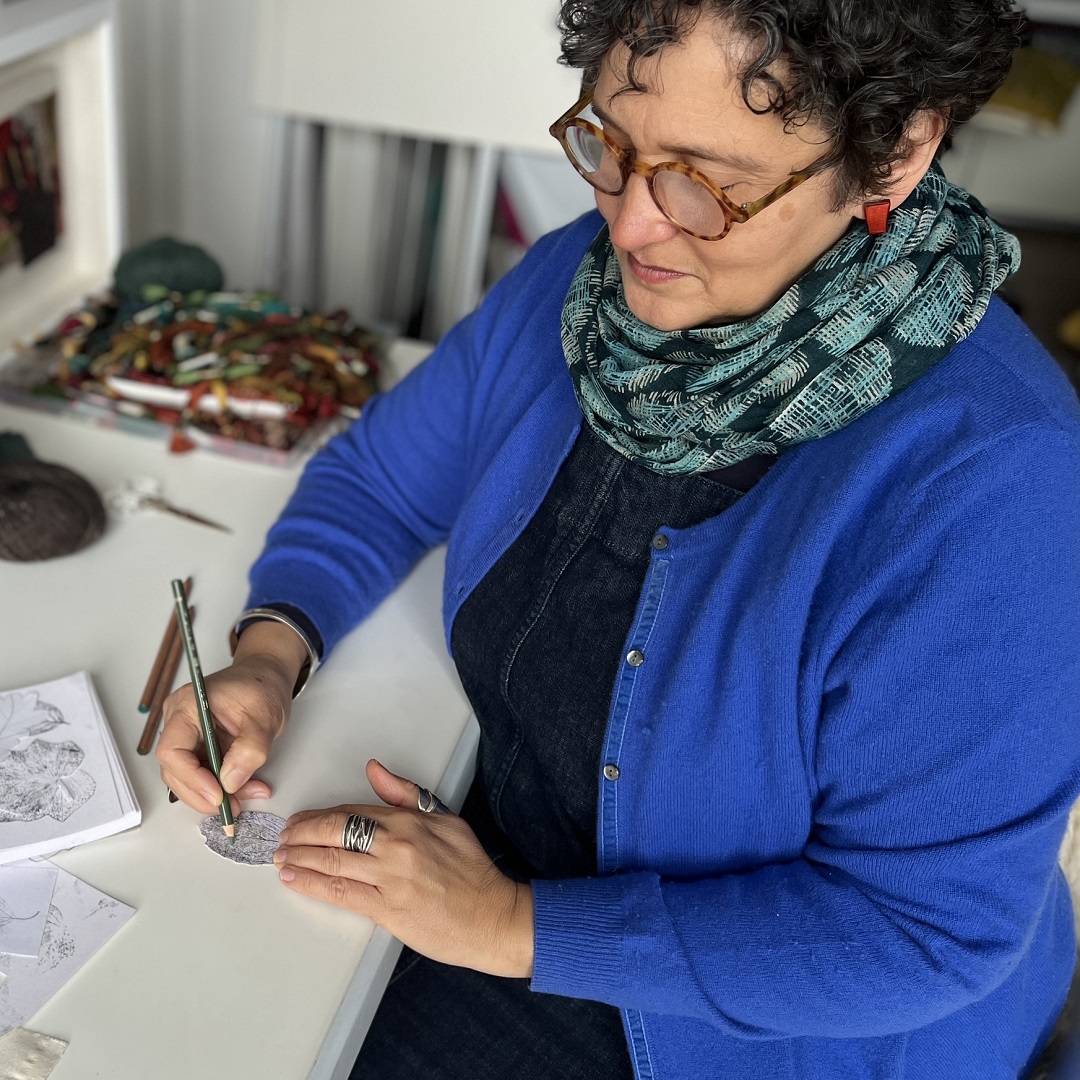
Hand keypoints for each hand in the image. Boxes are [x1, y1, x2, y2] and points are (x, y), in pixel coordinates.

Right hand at [156, 621, 305, 813]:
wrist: (266, 676)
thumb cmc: (263, 687)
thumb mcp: (265, 717)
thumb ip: (249, 749)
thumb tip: (230, 782)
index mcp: (187, 706)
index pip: (172, 751)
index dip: (191, 778)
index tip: (218, 794)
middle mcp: (178, 722)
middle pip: (175, 770)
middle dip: (202, 794)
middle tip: (231, 809)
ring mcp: (186, 735)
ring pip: (188, 777)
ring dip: (215, 795)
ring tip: (244, 800)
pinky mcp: (198, 746)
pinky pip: (203, 773)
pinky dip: (222, 786)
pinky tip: (246, 788)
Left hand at [274, 759, 534, 978]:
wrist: (491, 916)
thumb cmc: (472, 869)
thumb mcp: (446, 819)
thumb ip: (406, 794)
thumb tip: (375, 769)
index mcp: (410, 821)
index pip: (353, 811)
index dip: (321, 816)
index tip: (302, 819)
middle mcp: (397, 846)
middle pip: (336, 833)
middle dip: (302, 834)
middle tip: (283, 837)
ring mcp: (390, 879)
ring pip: (333, 862)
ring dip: (300, 858)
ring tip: (280, 857)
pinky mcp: (387, 910)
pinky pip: (341, 893)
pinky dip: (313, 884)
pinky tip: (295, 879)